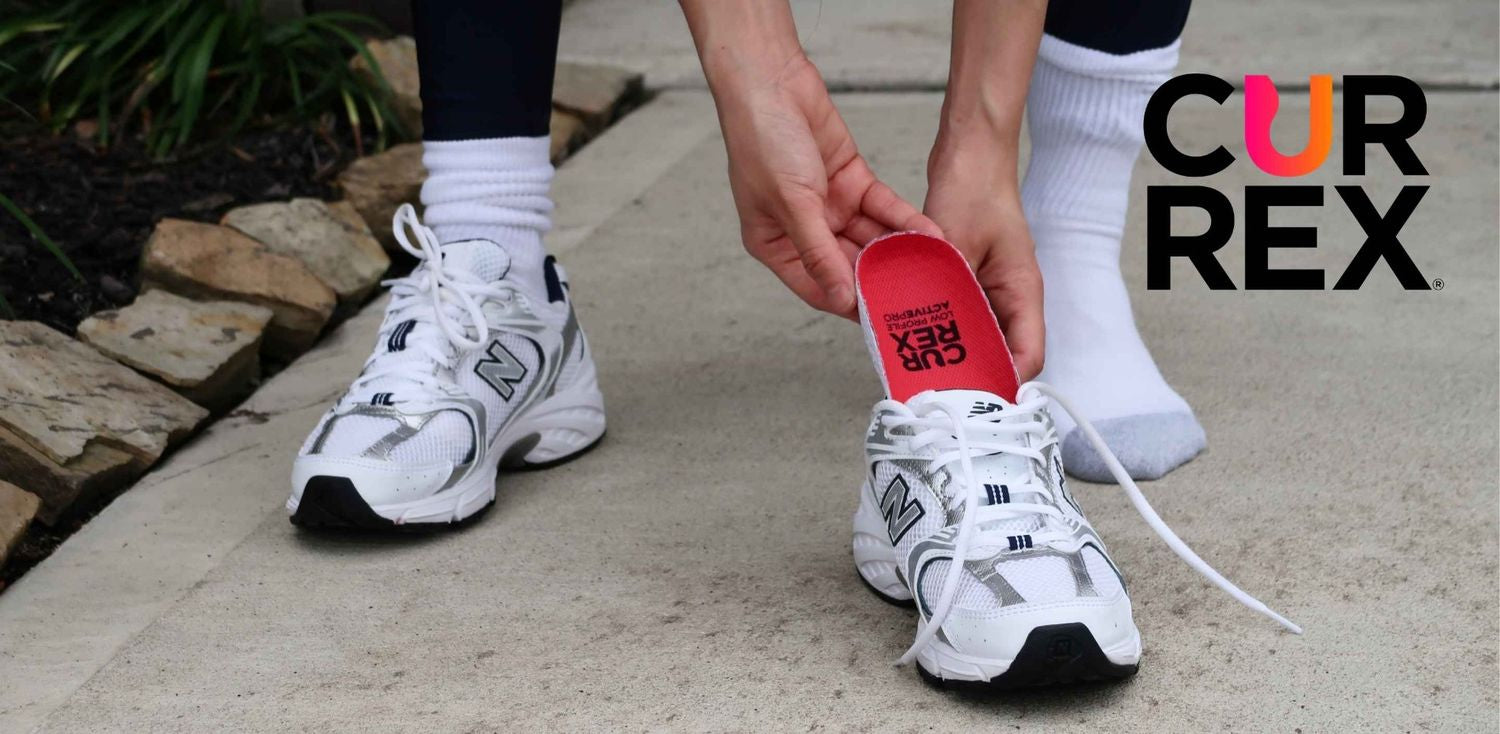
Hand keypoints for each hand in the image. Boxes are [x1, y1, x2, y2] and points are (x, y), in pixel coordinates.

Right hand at [704, 52, 939, 317]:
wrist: (771, 82)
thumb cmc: (762, 141)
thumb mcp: (791, 203)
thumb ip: (819, 252)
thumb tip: (840, 298)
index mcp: (775, 244)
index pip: (817, 287)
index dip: (850, 303)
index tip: (883, 320)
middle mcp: (804, 229)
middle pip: (849, 265)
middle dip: (881, 277)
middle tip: (917, 296)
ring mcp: (830, 206)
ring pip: (871, 238)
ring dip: (898, 249)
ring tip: (930, 267)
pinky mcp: (852, 181)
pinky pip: (883, 208)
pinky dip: (903, 219)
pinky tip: (928, 232)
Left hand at [924, 137, 1044, 379]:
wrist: (970, 152)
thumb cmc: (974, 188)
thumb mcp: (956, 244)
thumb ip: (949, 289)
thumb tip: (936, 333)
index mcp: (1023, 290)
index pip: (1028, 355)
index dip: (1004, 383)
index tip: (973, 401)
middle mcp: (1010, 295)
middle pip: (1001, 352)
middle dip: (974, 376)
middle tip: (939, 396)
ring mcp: (989, 287)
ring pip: (976, 336)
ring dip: (954, 353)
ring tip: (922, 375)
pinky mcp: (968, 278)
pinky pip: (956, 313)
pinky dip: (940, 327)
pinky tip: (912, 337)